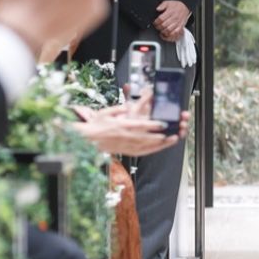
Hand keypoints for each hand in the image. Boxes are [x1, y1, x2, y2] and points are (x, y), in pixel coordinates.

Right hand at [72, 92, 187, 155]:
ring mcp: (125, 145)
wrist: (86, 139)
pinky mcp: (125, 151)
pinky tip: (159, 148)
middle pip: (145, 137)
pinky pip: (140, 152)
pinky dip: (151, 150)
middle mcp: (124, 137)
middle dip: (159, 136)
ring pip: (145, 146)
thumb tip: (127, 106)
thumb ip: (119, 109)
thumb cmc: (96, 124)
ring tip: (170, 140)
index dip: (152, 125)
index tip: (162, 124)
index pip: (139, 126)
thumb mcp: (106, 112)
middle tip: (172, 134)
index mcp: (121, 126)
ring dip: (159, 144)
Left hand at [155, 0, 190, 40]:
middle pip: (164, 25)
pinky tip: (167, 33)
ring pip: (168, 30)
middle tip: (157, 26)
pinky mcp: (180, 26)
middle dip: (158, 27)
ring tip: (161, 30)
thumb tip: (157, 9)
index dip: (156, 22)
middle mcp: (174, 18)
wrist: (185, 7)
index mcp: (170, 12)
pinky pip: (175, 33)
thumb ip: (162, 5)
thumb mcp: (168, 2)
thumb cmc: (176, 5)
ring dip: (163, 31)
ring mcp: (178, 23)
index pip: (161, 19)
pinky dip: (170, 34)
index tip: (155, 22)